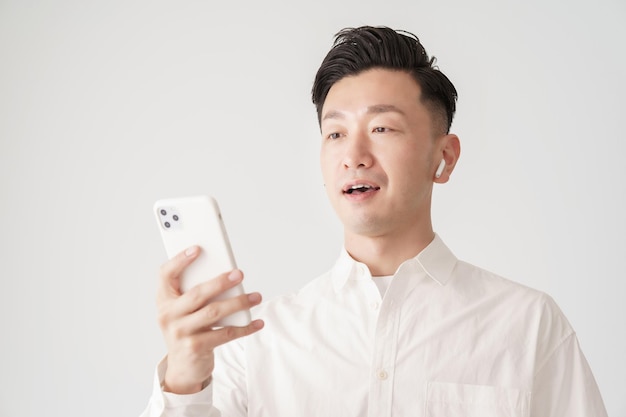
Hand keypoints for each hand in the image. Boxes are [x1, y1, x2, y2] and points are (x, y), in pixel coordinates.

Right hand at [156, 245, 263, 393]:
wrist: (183, 367)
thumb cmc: (188, 329)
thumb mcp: (184, 310)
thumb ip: (197, 293)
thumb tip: (228, 275)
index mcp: (163, 300)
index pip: (166, 274)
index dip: (179, 260)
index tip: (197, 248)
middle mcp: (168, 315)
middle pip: (197, 293)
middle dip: (220, 282)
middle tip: (240, 274)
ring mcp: (180, 332)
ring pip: (213, 312)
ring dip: (238, 303)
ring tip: (256, 297)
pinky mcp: (194, 347)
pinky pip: (224, 334)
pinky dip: (244, 328)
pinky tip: (256, 322)